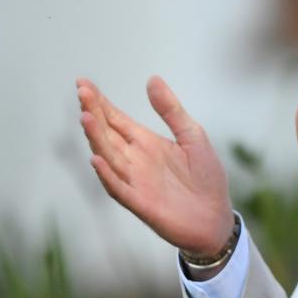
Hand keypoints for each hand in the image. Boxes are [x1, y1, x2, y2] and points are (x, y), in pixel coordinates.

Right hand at [76, 77, 233, 258]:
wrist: (216, 218)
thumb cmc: (205, 178)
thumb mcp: (193, 136)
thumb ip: (172, 111)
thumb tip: (152, 79)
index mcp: (146, 143)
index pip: (116, 120)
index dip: (100, 103)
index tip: (83, 83)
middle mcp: (135, 160)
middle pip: (107, 134)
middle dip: (94, 114)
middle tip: (82, 92)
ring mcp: (135, 181)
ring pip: (108, 157)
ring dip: (96, 139)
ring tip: (86, 117)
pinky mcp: (141, 203)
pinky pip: (119, 188)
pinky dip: (107, 175)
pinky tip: (97, 160)